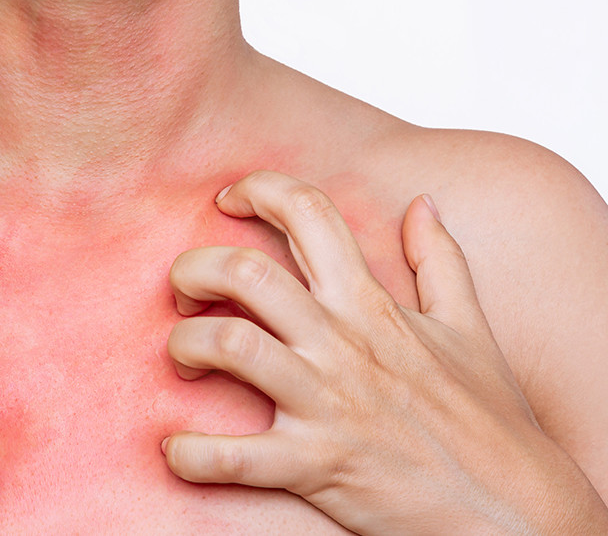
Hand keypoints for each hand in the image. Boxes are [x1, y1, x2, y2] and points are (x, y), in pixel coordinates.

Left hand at [161, 171, 607, 533]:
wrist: (515, 511)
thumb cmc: (488, 419)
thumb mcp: (470, 327)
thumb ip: (440, 260)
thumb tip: (423, 203)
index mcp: (371, 304)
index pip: (309, 213)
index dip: (259, 189)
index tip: (229, 199)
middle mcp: (342, 343)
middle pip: (245, 272)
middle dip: (194, 269)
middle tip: (184, 293)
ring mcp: (326, 403)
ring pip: (230, 345)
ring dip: (185, 345)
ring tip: (184, 361)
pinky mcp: (315, 466)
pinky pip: (233, 457)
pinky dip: (192, 453)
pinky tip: (178, 451)